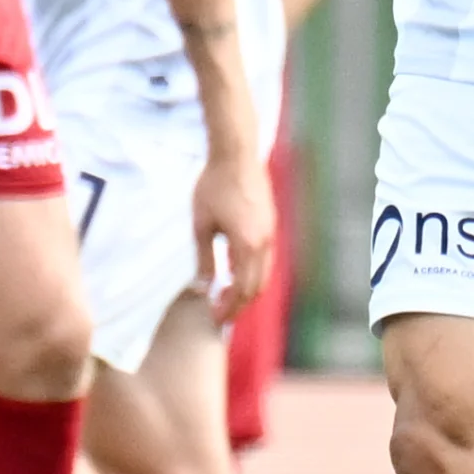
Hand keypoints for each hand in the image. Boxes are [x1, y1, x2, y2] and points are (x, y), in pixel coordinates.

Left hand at [191, 148, 275, 307]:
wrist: (236, 155)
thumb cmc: (214, 186)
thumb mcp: (202, 224)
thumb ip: (204, 258)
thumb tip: (202, 286)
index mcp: (247, 245)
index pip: (241, 289)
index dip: (229, 308)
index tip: (214, 318)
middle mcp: (265, 243)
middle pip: (256, 287)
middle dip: (239, 304)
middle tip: (220, 313)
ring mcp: (271, 234)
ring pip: (264, 274)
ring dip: (247, 289)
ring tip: (226, 295)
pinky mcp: (271, 225)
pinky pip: (266, 259)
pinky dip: (253, 273)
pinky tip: (235, 272)